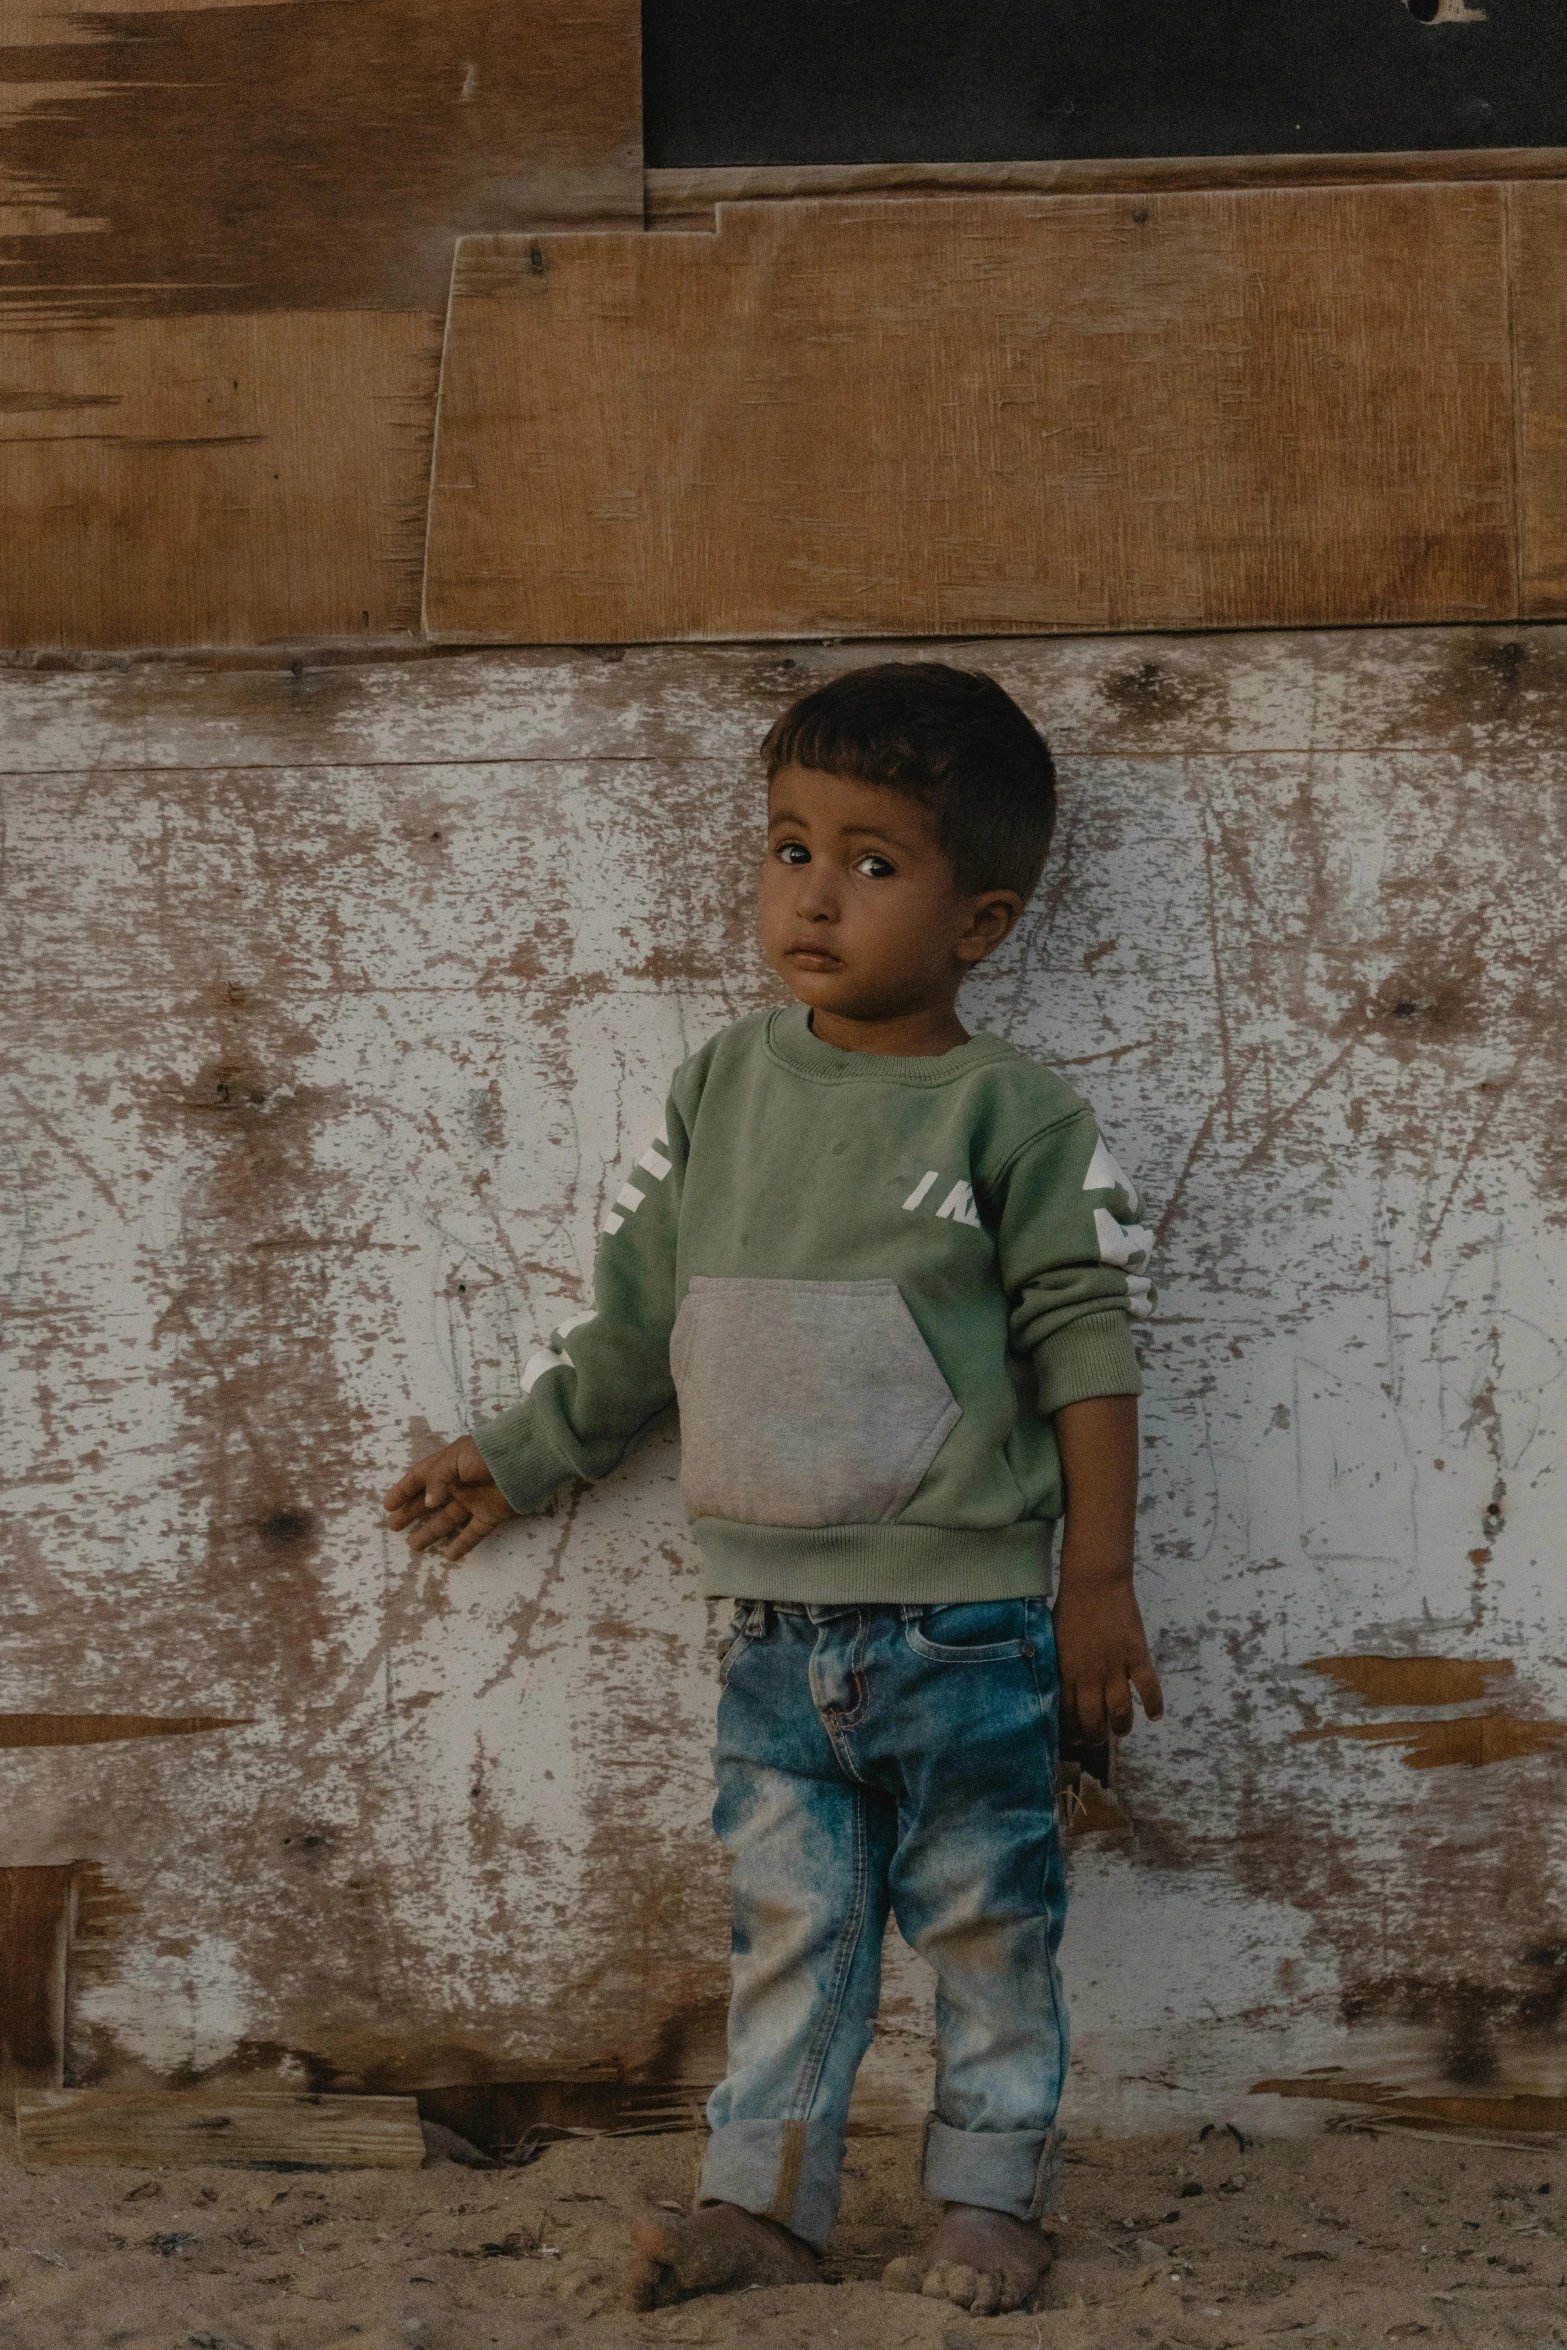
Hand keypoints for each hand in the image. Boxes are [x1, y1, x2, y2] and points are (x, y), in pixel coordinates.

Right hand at [380, 1436, 516, 1562]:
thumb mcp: (455, 1459)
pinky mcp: (491, 1515)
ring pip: (448, 1519)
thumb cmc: (486, 1454)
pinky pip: (474, 1533)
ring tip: (414, 1546)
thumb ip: (437, 1480)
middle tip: (393, 1527)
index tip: (387, 1506)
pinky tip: (449, 1556)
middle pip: (430, 1501)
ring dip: (431, 1532)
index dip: (403, 1491)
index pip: (419, 1478)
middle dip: (411, 1513)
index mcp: (448, 1465)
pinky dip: (462, 1545)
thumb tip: (427, 1503)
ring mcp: (475, 1500)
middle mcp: (458, 1484)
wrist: (525, 1460)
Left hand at [1052, 1571, 1162, 1742]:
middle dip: (1094, 1736)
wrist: (1094, 1582)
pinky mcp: (1137, 1656)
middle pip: (1094, 1720)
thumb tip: (1053, 1688)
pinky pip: (1148, 1688)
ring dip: (1121, 1727)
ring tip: (1120, 1730)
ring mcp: (1115, 1667)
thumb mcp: (1052, 1640)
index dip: (1071, 1731)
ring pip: (1121, 1711)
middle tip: (1097, 1738)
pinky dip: (1154, 1704)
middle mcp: (1090, 1676)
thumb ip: (1055, 1666)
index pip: (1067, 1715)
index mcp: (1066, 1672)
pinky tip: (1155, 1715)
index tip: (1075, 1737)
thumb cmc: (1069, 1608)